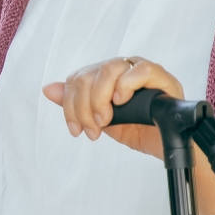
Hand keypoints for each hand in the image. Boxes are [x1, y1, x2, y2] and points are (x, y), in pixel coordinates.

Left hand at [42, 56, 181, 160]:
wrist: (165, 146)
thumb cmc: (138, 130)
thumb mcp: (100, 120)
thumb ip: (75, 104)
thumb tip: (48, 89)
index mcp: (104, 77)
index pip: (76, 79)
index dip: (70, 105)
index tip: (77, 130)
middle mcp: (121, 69)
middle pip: (88, 75)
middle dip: (84, 107)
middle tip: (93, 129)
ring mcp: (140, 69)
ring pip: (109, 69)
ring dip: (101, 98)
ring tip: (106, 119)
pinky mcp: (161, 76)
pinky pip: (140, 70)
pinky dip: (126, 86)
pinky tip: (122, 102)